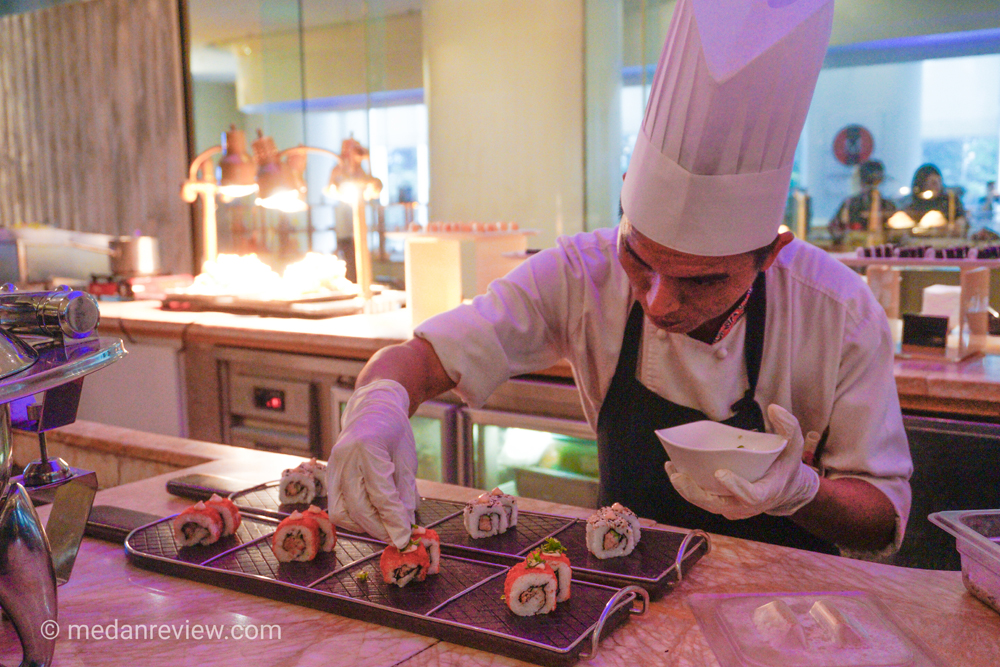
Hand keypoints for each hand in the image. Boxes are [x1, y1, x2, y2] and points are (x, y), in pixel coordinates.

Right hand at [327, 379, 417, 548]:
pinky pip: (336, 505)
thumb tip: (405, 525)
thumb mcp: (406, 460)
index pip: (381, 495)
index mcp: (369, 448)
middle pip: (358, 508)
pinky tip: (371, 517)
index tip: (405, 538)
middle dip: (379, 528)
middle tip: (397, 537)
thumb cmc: (394, 431)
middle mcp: (346, 458)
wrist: (372, 408)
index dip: (394, 521)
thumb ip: (405, 493)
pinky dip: (353, 518)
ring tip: (385, 527)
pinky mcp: (329, 474)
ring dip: (363, 527)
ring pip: (341, 513)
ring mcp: (333, 466)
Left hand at [665, 404, 819, 519]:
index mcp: (766, 492)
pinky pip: (702, 500)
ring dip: (686, 490)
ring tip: (672, 469)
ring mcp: (732, 508)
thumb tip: (774, 408)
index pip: (750, 495)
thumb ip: (789, 427)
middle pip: (717, 505)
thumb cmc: (785, 465)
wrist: (784, 489)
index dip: (735, 486)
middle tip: (679, 476)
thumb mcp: (794, 446)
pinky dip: (687, 488)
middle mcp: (747, 506)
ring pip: (705, 504)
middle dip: (696, 492)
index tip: (720, 472)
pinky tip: (674, 470)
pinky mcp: (722, 506)